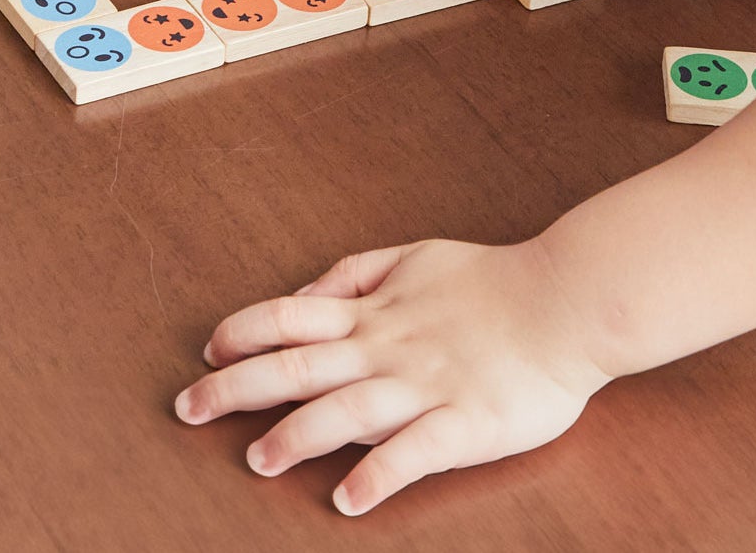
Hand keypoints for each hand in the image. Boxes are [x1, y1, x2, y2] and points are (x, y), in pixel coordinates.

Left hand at [174, 238, 608, 513]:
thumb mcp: (410, 256)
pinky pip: (414, 453)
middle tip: (189, 410)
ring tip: (257, 461)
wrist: (565, 300)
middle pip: (298, 365)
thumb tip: (304, 295)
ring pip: (346, 411)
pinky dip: (378, 475)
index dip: (242, 331)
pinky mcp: (465, 424)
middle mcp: (386, 348)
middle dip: (237, 387)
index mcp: (373, 311)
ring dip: (296, 436)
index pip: (288, 316)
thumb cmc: (489, 281)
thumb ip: (353, 274)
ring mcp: (424, 387)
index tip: (206, 349)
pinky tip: (348, 500)